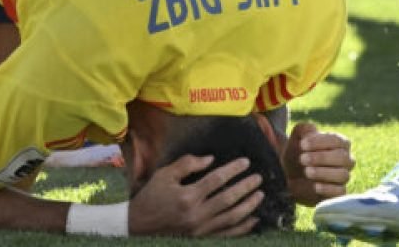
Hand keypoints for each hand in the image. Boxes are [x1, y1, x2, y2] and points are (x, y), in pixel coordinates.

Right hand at [128, 155, 265, 236]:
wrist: (138, 225)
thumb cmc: (151, 196)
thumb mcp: (164, 175)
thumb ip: (187, 164)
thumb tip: (210, 159)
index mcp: (187, 196)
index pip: (217, 180)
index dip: (233, 170)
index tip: (246, 162)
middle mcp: (196, 214)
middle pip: (229, 198)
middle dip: (246, 187)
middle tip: (259, 178)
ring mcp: (201, 230)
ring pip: (232, 218)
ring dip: (248, 206)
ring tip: (260, 195)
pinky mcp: (202, 239)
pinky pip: (228, 235)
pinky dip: (243, 228)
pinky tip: (253, 219)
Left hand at [282, 122, 353, 205]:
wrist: (288, 176)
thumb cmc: (296, 154)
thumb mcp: (296, 140)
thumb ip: (303, 129)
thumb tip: (312, 129)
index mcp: (339, 143)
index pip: (336, 140)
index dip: (320, 142)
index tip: (302, 145)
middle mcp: (345, 159)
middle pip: (342, 157)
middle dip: (321, 157)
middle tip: (302, 159)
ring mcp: (343, 176)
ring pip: (342, 174)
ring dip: (323, 172)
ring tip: (307, 171)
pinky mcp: (339, 192)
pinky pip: (340, 192)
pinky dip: (328, 188)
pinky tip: (315, 185)